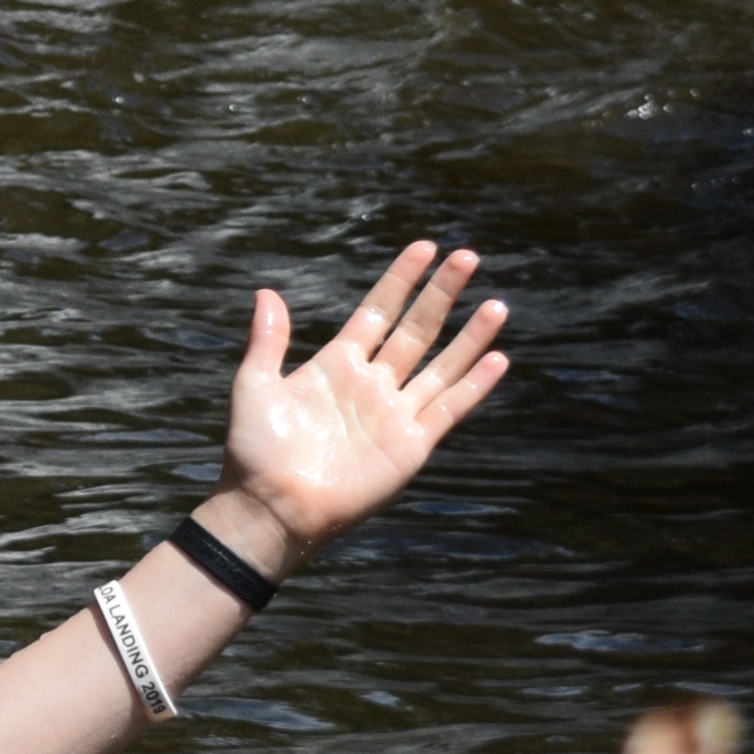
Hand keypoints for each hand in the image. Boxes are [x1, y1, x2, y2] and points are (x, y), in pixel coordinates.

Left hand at [223, 242, 509, 551]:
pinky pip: (449, 409)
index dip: (401, 280)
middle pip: (417, 329)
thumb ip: (268, 340)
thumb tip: (267, 293)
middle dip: (441, 293)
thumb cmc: (256, 451)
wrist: (271, 506)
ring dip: (470, 337)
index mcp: (337, 365)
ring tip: (496, 305)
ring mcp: (395, 414)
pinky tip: (498, 359)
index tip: (425, 248)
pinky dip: (474, 385)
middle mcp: (372, 384)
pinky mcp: (411, 445)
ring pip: (442, 365)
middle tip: (467, 257)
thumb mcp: (255, 385)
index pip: (378, 311)